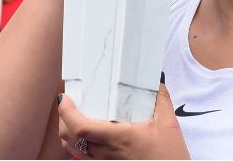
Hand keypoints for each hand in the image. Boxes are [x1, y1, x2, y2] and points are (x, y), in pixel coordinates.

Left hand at [57, 81, 188, 159]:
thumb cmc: (170, 156)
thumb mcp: (169, 123)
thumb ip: (161, 98)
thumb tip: (156, 79)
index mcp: (119, 138)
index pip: (82, 128)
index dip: (67, 113)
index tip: (64, 97)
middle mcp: (108, 152)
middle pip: (71, 138)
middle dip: (62, 118)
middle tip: (66, 101)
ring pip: (74, 150)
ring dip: (67, 131)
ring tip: (71, 114)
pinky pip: (84, 157)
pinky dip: (75, 144)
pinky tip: (83, 133)